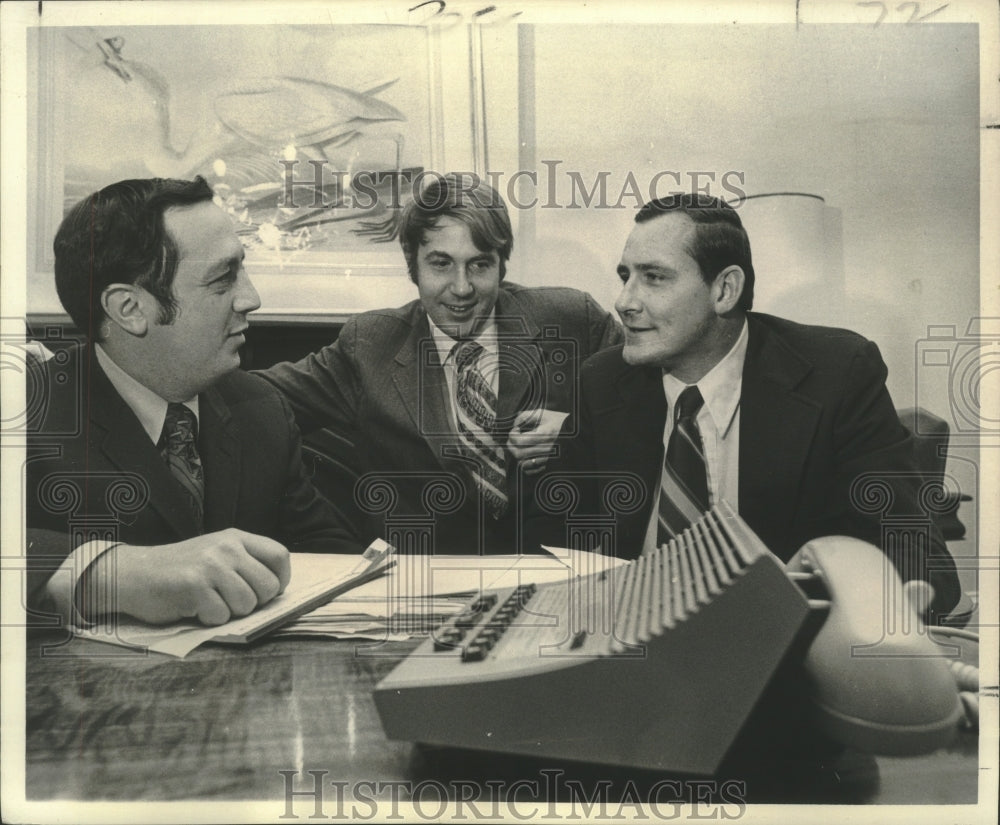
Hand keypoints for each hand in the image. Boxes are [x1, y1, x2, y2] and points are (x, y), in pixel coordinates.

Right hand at [85, 529, 290, 625]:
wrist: (132, 574)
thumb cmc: (179, 570)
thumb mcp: (215, 554)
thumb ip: (244, 564)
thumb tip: (277, 590)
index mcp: (235, 538)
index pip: (279, 556)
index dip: (280, 580)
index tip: (268, 593)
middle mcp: (226, 548)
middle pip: (268, 586)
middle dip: (254, 603)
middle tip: (229, 601)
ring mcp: (211, 566)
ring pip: (247, 604)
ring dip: (229, 612)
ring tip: (208, 601)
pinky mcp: (194, 587)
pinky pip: (221, 616)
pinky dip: (209, 619)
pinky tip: (192, 607)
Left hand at [507, 408, 568, 475]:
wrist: (576, 432)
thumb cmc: (558, 422)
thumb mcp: (543, 414)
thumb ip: (526, 416)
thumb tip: (515, 424)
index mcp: (545, 434)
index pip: (521, 440)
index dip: (512, 435)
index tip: (515, 430)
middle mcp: (547, 448)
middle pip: (520, 453)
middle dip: (511, 445)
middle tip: (512, 439)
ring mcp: (548, 458)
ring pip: (523, 463)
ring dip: (517, 455)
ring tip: (518, 447)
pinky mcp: (549, 464)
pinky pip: (531, 471)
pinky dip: (525, 466)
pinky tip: (526, 457)